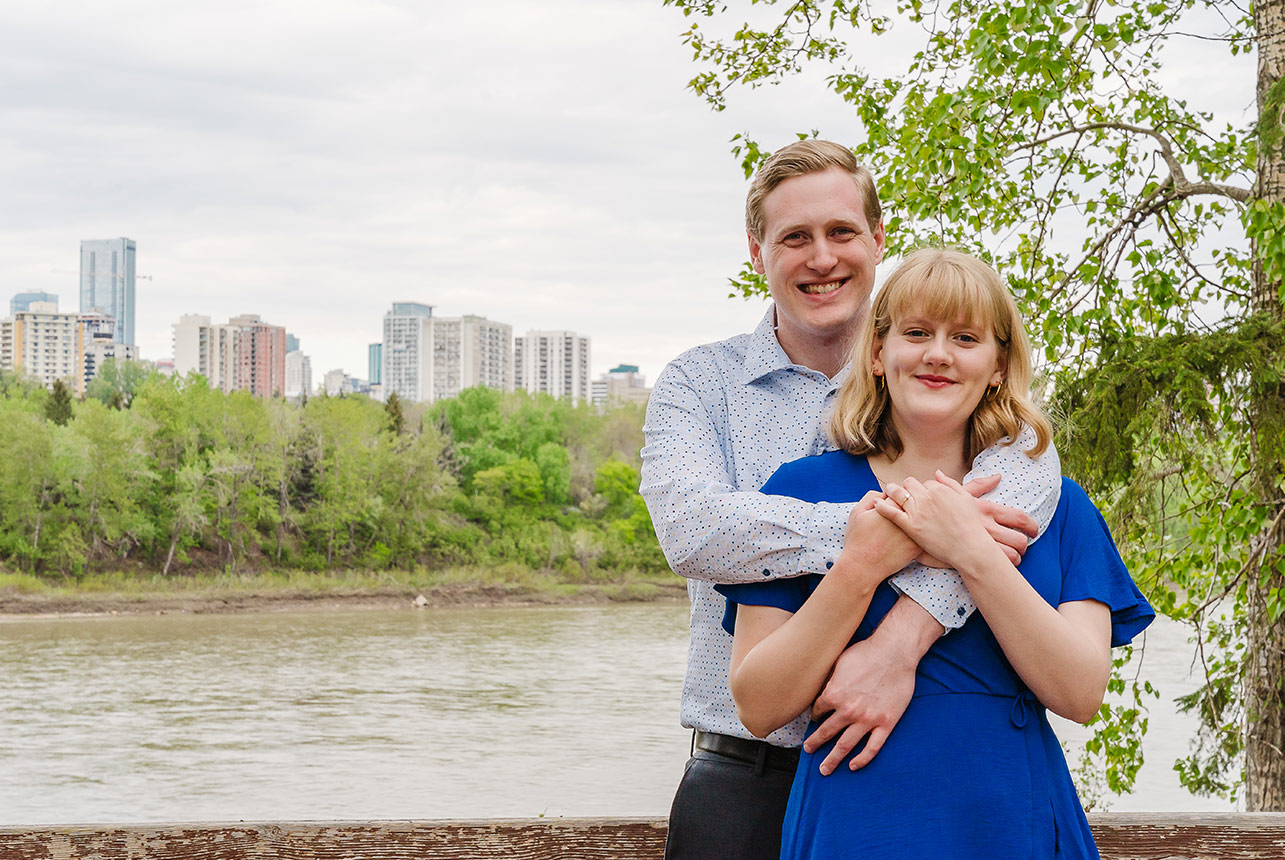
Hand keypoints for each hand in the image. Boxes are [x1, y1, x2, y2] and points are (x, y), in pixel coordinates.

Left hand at [806, 634, 916, 774]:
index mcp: (833, 694)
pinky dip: (862, 759)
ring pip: (845, 745)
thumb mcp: (839, 663)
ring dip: (833, 759)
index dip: (813, 716)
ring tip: (824, 769)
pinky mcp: (886, 723)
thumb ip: (829, 681)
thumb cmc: (867, 652)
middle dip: (815, 743)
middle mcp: (847, 710)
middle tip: (808, 750)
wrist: (895, 652)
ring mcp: (867, 719)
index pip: (817, 711)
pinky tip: (853, 766)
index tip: (814, 720)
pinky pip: (872, 747)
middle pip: (826, 732)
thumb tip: (821, 691)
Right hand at [839, 490, 920, 573]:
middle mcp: (905, 518)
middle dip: (907, 507)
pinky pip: (923, 535)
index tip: (891, 505)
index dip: (896, 497)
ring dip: (915, 520)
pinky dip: (919, 535)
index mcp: (891, 507)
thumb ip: (872, 496)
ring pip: (920, 520)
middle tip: (898, 515)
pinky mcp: (917, 547)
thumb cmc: (857, 539)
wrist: (862, 566)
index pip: (902, 492)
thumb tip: (885, 493)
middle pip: (914, 504)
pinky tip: (908, 538)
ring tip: (899, 529)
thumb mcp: (857, 512)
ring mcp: (913, 533)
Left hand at [876, 473, 1000, 570]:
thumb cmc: (970, 525)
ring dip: (891, 490)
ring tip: (887, 491)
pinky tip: (876, 503)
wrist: (969, 548)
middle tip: (904, 492)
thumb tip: (937, 473)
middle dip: (907, 487)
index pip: (925, 483)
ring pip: (898, 494)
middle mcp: (926, 498)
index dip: (924, 489)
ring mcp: (917, 512)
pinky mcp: (910, 526)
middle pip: (909, 484)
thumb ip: (950, 484)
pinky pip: (891, 512)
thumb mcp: (966, 499)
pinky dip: (882, 506)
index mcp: (939, 489)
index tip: (923, 495)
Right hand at [902, 473, 1036, 566]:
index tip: (1034, 530)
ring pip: (1010, 556)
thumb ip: (978, 486)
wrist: (909, 532)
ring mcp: (977, 545)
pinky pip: (993, 569)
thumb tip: (997, 476)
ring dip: (1016, 559)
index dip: (1031, 525)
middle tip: (1026, 548)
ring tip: (1015, 561)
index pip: (1019, 517)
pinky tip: (999, 572)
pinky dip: (1000, 571)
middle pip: (1019, 539)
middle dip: (1026, 545)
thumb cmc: (932, 511)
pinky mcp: (968, 560)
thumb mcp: (955, 495)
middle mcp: (986, 528)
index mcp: (985, 511)